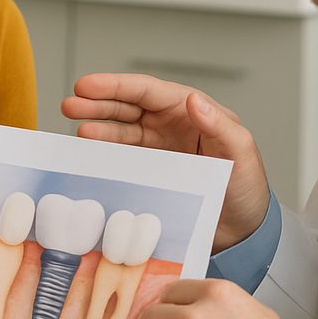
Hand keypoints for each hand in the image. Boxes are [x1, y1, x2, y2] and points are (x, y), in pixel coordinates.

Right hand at [61, 73, 269, 250]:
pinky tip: (88, 154)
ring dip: (97, 126)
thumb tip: (193, 99)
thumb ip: (218, 124)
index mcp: (192, 111)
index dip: (116, 86)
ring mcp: (158, 149)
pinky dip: (104, 154)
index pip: (148, 92)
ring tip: (74, 128)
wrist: (244, 232)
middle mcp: (171, 125)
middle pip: (127, 107)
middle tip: (70, 104)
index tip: (88, 86)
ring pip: (120, 130)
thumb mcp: (240, 151)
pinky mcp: (151, 173)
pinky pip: (122, 157)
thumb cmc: (248, 187)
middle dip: (97, 103)